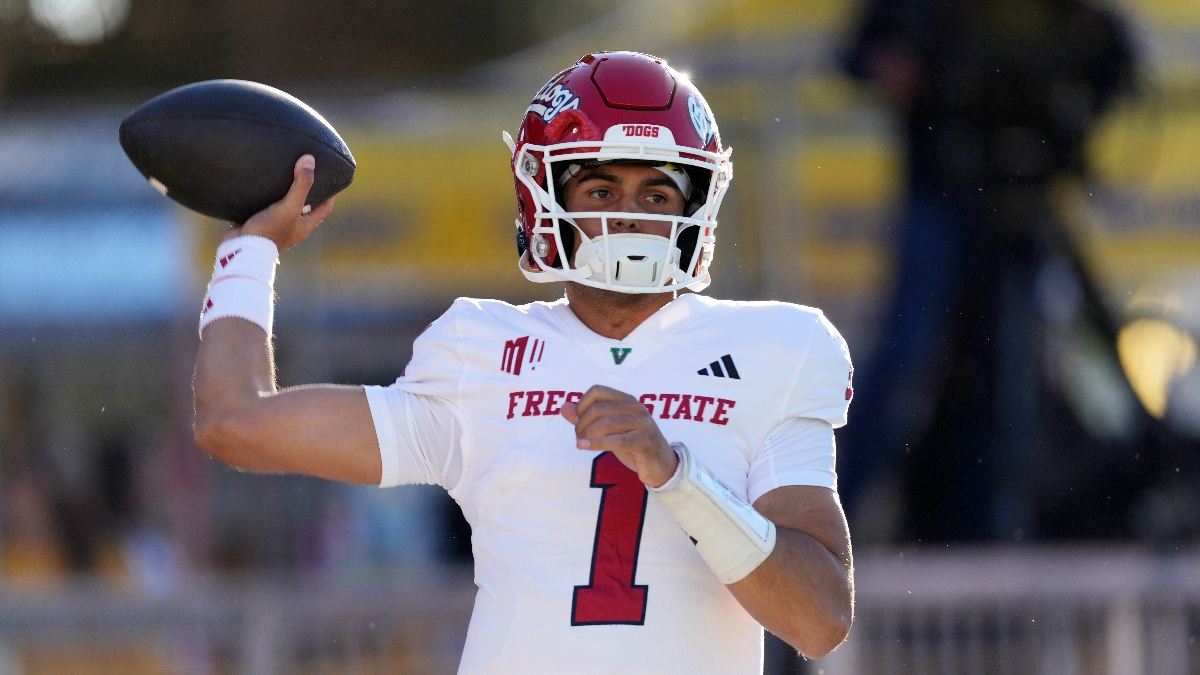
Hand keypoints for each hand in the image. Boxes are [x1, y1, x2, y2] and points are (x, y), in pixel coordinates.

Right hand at [220, 154, 335, 249]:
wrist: (241, 248)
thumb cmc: (269, 230)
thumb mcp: (290, 206)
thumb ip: (301, 185)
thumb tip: (310, 160)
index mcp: (303, 226)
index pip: (324, 208)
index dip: (330, 195)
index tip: (332, 180)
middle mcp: (290, 227)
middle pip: (302, 206)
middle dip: (304, 191)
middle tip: (303, 172)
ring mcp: (272, 226)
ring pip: (280, 206)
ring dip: (280, 193)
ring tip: (280, 173)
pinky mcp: (255, 223)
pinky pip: (260, 208)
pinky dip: (260, 197)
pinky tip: (256, 184)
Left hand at [561, 385, 678, 487]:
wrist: (661, 466)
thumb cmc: (633, 446)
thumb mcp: (609, 431)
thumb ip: (587, 418)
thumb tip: (563, 407)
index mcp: (627, 400)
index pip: (597, 391)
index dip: (581, 404)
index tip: (577, 421)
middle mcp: (636, 408)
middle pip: (598, 408)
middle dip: (581, 424)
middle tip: (578, 437)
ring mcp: (643, 424)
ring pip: (606, 422)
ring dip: (587, 434)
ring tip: (581, 443)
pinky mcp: (644, 441)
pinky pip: (616, 440)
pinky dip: (596, 443)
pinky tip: (583, 446)